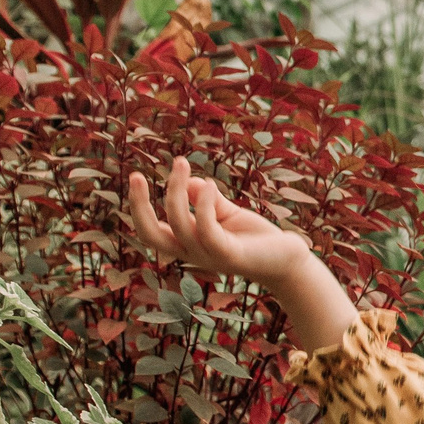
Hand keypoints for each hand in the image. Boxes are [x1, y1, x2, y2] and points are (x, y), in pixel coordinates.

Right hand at [126, 156, 307, 287]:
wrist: (287, 260)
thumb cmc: (254, 238)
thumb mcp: (226, 213)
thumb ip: (206, 199)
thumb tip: (188, 182)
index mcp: (186, 244)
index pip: (150, 231)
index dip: (138, 207)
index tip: (136, 177)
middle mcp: (192, 253)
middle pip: (150, 236)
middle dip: (138, 206)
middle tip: (136, 175)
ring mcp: (209, 257)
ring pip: (179, 225)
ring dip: (176, 191)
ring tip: (182, 163)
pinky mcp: (229, 256)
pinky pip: (207, 230)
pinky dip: (204, 205)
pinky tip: (212, 185)